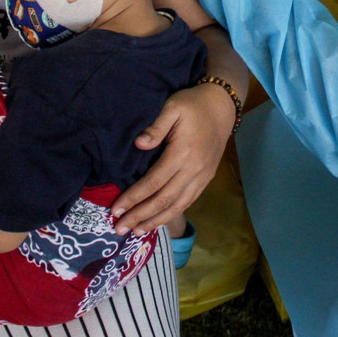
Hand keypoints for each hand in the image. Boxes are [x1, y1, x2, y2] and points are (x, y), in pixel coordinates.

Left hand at [112, 82, 234, 233]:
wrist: (222, 106)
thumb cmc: (193, 104)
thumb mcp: (173, 106)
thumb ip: (156, 126)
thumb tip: (139, 145)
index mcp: (182, 153)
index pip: (153, 182)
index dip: (134, 197)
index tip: (116, 209)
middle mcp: (193, 170)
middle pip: (163, 200)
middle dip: (140, 216)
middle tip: (119, 229)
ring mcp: (202, 177)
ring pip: (177, 206)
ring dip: (155, 220)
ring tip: (136, 231)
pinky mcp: (206, 178)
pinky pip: (188, 202)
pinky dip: (171, 214)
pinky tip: (158, 220)